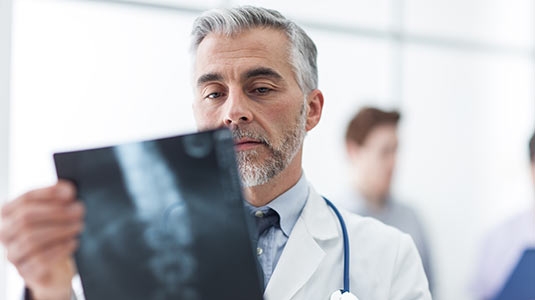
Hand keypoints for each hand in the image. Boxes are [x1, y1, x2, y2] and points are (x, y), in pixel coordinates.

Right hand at [0, 181, 84, 299]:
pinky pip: (38, 261)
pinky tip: (73, 242)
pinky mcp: (24, 271)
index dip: (48, 194)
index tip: (71, 194)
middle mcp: (5, 233)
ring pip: (30, 240)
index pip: (25, 199)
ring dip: (59, 231)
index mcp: (9, 213)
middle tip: (80, 211)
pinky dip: (59, 249)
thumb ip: (63, 195)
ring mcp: (12, 253)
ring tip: (78, 226)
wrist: (55, 267)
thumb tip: (68, 192)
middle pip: (26, 219)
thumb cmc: (55, 231)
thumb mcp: (59, 210)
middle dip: (56, 213)